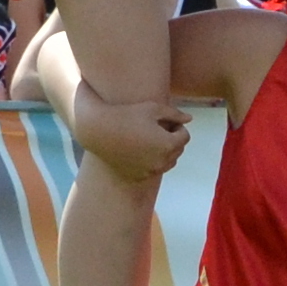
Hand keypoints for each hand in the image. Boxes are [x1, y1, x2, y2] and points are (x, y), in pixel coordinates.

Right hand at [71, 80, 191, 179]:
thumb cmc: (126, 115)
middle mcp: (161, 161)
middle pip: (178, 151)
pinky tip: (139, 150)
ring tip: (150, 140)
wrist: (97, 131)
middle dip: (172, 140)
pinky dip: (152, 162)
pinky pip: (153, 170)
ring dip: (164, 152)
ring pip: (168, 162)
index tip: (164, 122)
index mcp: (168, 144)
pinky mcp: (137, 176)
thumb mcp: (153, 109)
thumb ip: (175, 114)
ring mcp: (149, 171)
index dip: (177, 127)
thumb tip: (190, 119)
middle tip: (157, 130)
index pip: (185, 137)